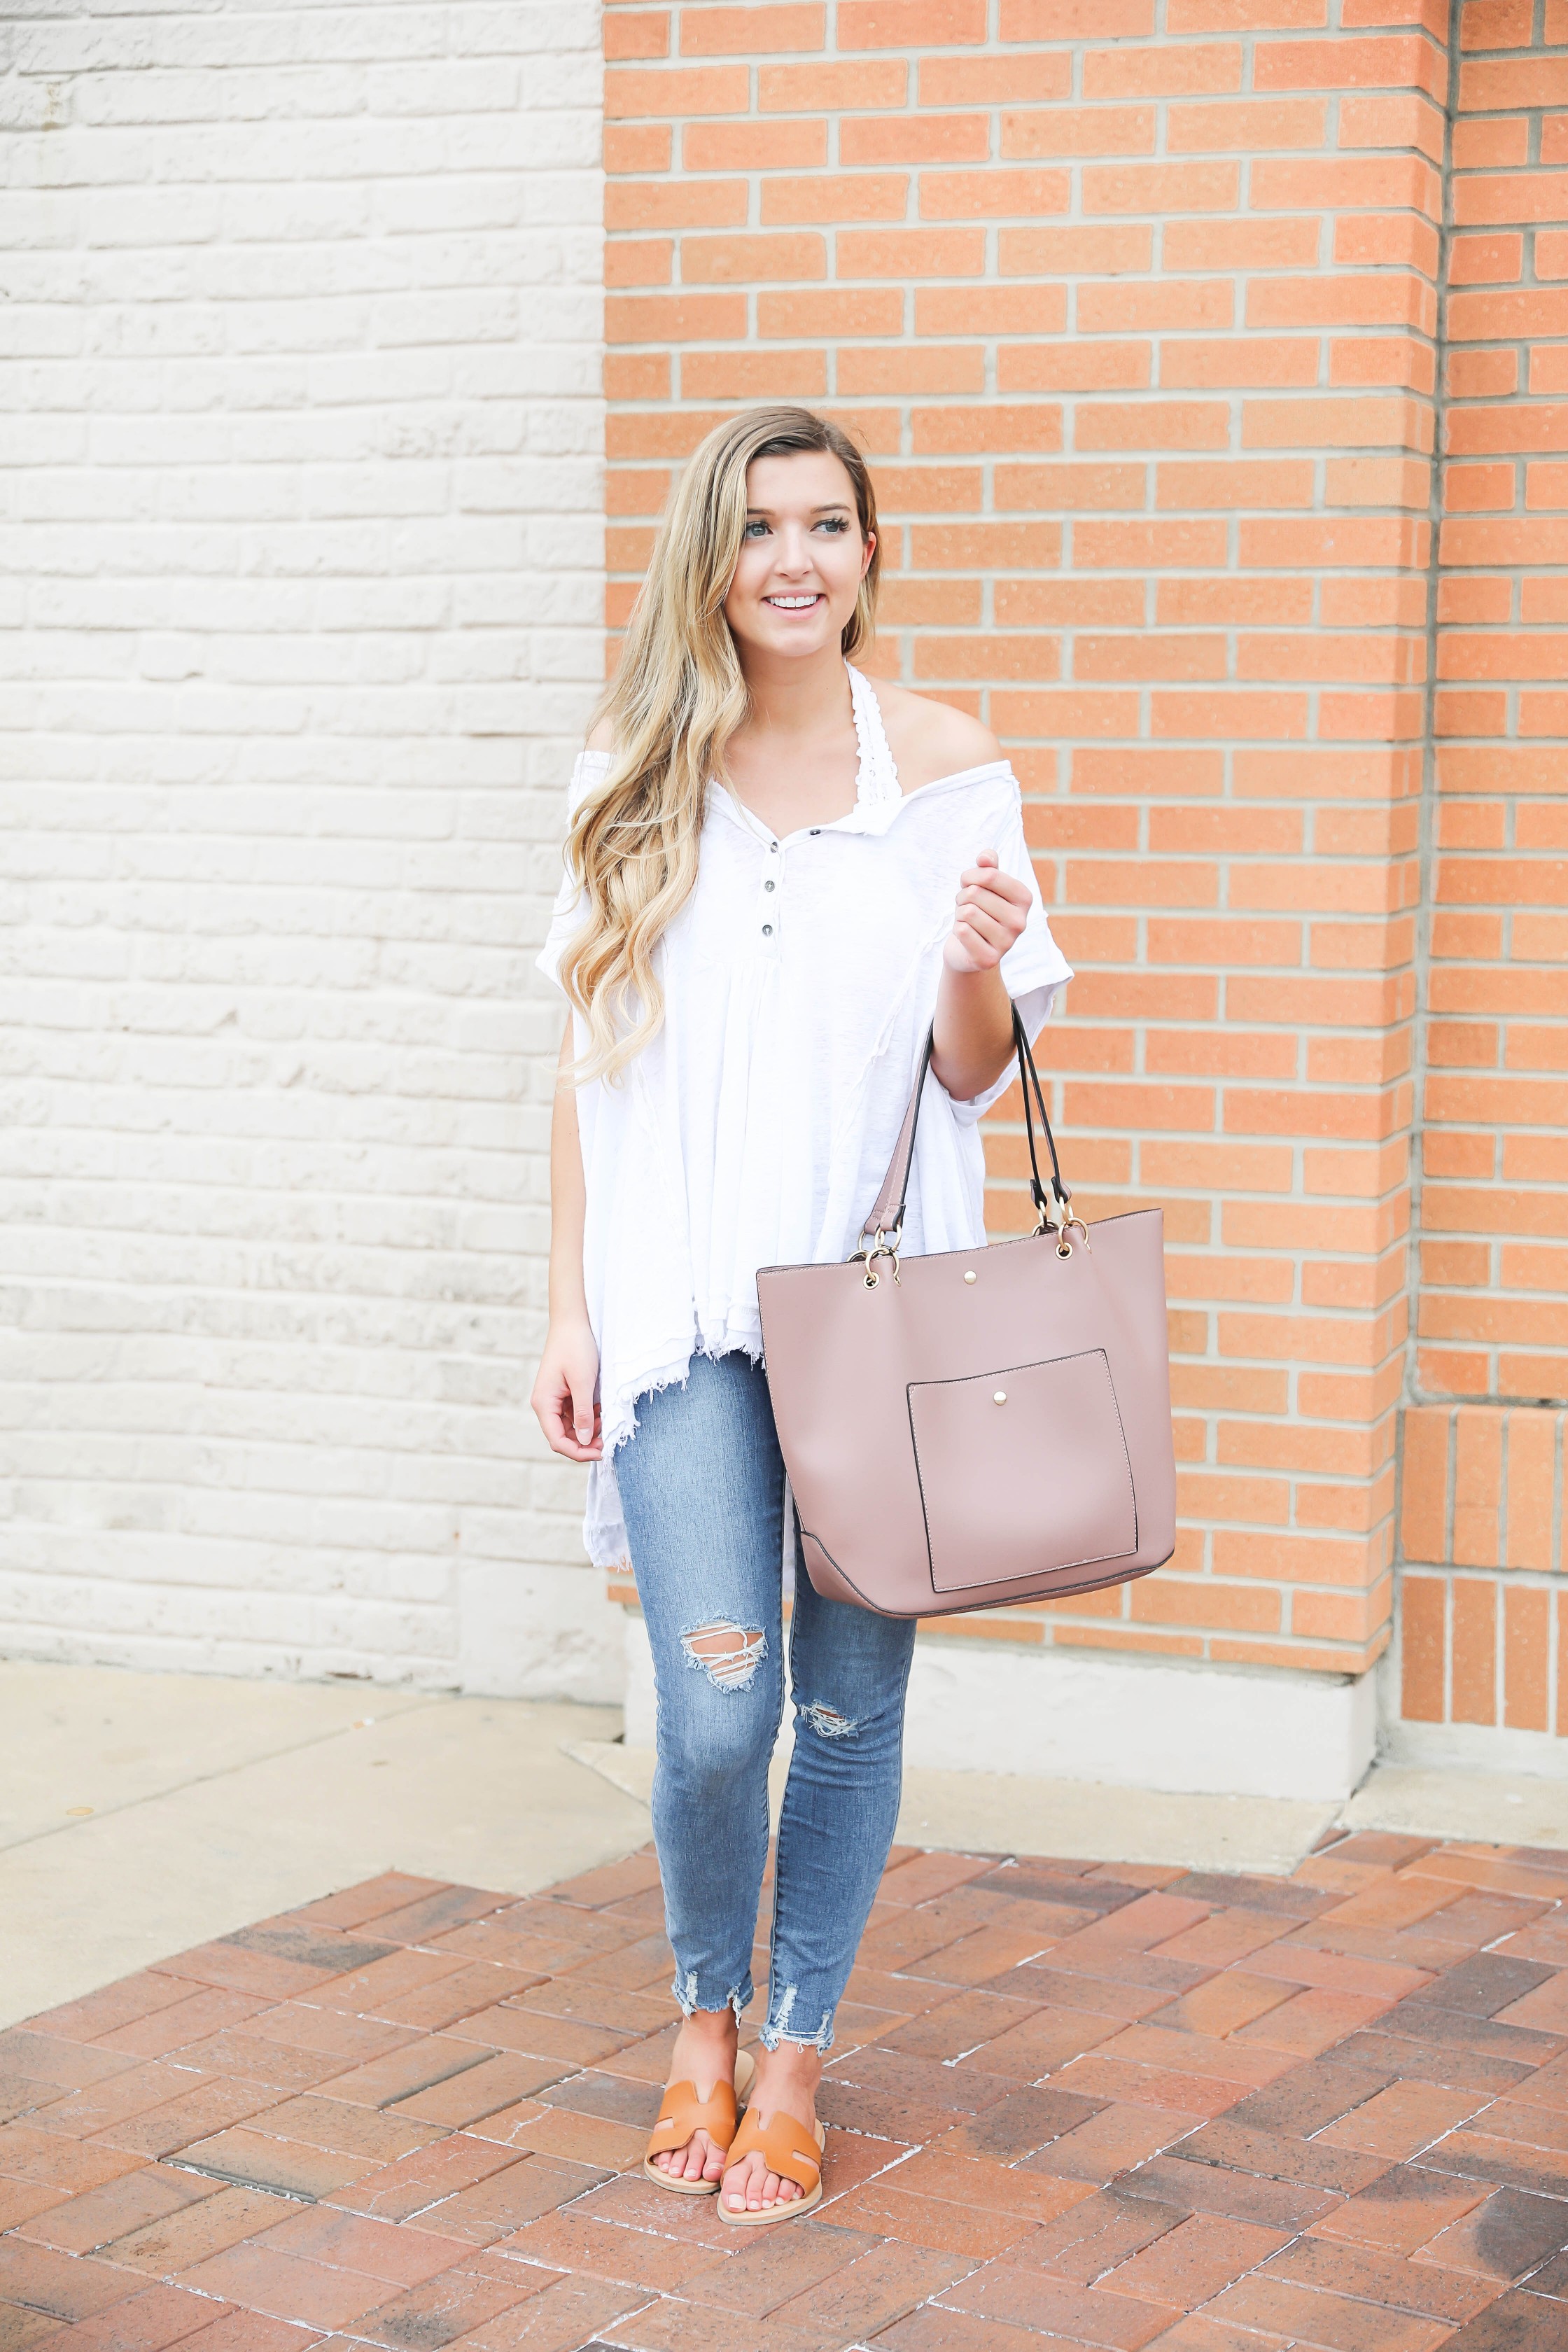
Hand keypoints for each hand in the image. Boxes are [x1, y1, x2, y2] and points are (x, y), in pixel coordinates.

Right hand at [531, 1318, 603, 1460]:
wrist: (572, 1322)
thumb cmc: (576, 1347)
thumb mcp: (582, 1382)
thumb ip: (582, 1413)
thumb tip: (583, 1441)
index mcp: (544, 1403)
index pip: (557, 1440)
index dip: (578, 1452)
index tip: (601, 1452)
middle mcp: (545, 1404)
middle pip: (563, 1437)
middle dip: (585, 1442)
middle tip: (608, 1440)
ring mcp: (553, 1400)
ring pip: (570, 1427)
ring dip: (588, 1430)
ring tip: (606, 1422)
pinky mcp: (563, 1394)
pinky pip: (574, 1415)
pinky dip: (588, 1417)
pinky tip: (600, 1410)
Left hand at [943, 848, 1030, 975]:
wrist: (969, 949)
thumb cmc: (978, 911)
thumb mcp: (984, 885)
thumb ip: (988, 867)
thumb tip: (986, 856)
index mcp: (1024, 898)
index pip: (989, 875)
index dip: (970, 876)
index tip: (968, 885)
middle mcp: (1020, 922)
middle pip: (975, 893)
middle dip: (962, 898)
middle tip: (967, 908)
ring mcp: (1007, 943)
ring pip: (967, 912)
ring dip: (959, 915)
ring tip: (967, 922)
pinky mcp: (989, 959)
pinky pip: (962, 931)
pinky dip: (957, 930)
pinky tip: (966, 937)